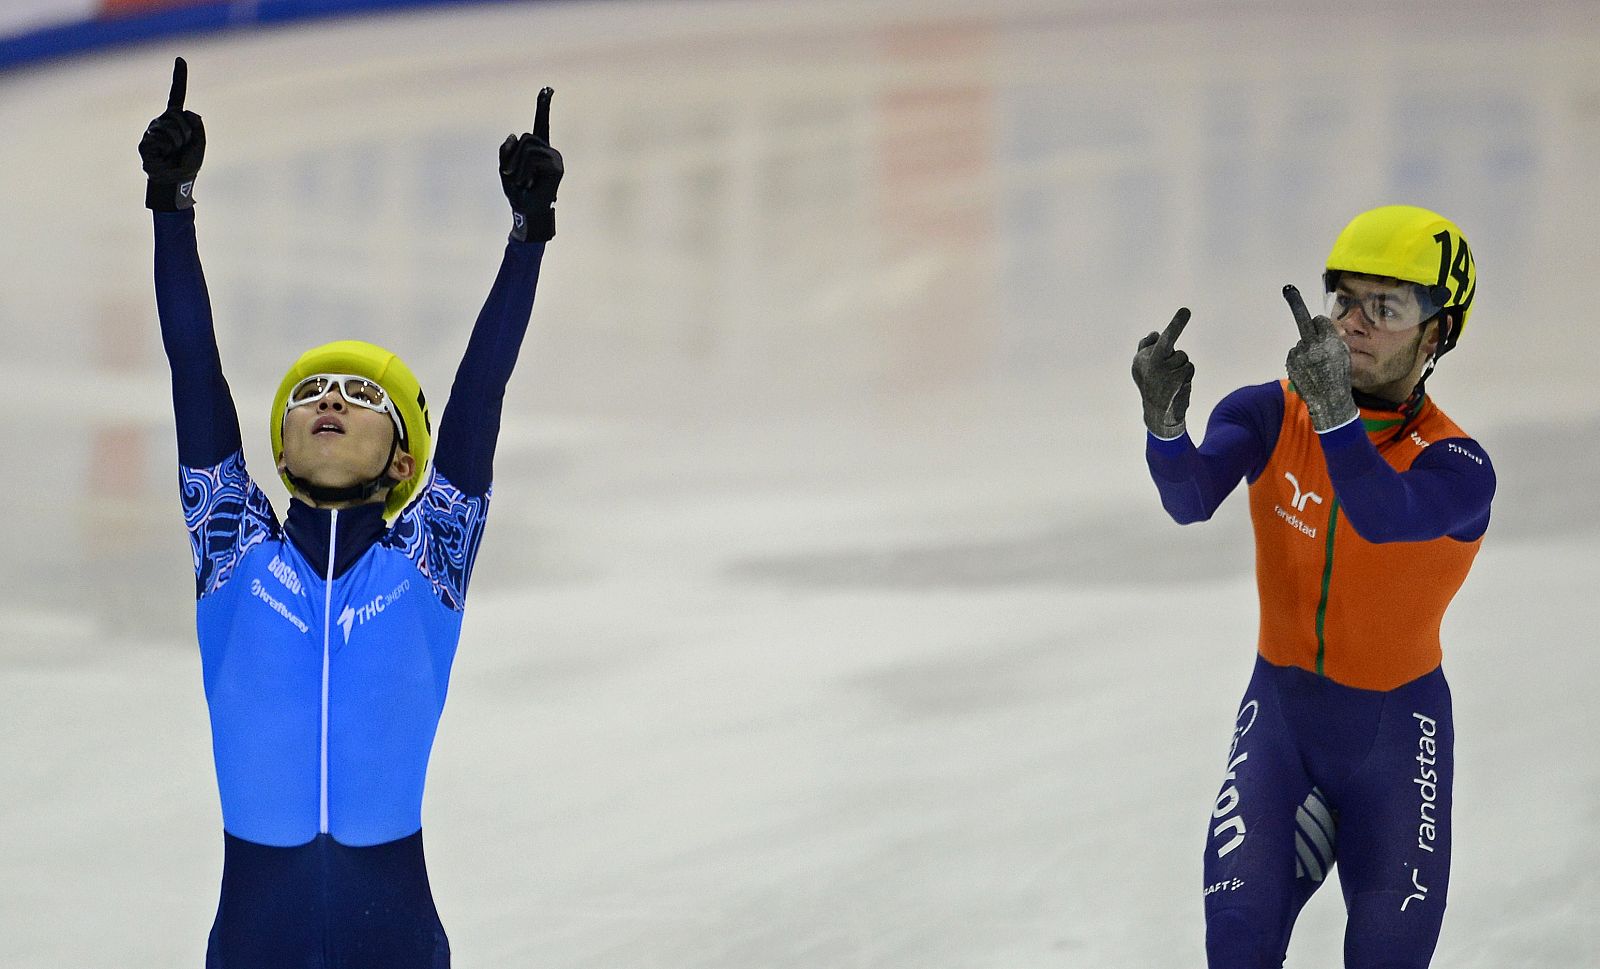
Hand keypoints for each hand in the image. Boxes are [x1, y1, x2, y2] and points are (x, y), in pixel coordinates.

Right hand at [139, 57, 205, 210]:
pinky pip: (160, 138)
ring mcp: (152, 131)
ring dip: (178, 142)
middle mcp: (163, 121)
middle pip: (179, 117)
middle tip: (184, 147)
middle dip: (187, 133)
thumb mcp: (199, 141)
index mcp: (177, 120)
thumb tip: (184, 113)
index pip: (177, 94)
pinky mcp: (145, 142)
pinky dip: (167, 148)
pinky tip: (163, 156)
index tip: (180, 58)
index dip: (179, 77)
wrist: (175, 181)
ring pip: (171, 128)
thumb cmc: (188, 162)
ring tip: (174, 153)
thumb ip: (196, 123)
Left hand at [499, 87, 562, 241]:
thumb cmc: (516, 192)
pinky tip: (528, 183)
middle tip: (512, 175)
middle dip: (513, 155)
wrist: (526, 211)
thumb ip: (506, 150)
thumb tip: (514, 134)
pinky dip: (524, 169)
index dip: (543, 106)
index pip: (541, 123)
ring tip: (520, 181)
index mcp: (536, 149)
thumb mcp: (505, 167)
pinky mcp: (557, 167)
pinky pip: (533, 157)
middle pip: (526, 137)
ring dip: (517, 165)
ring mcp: (554, 158)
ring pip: (528, 146)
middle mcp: (548, 150)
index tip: (548, 88)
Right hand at [1133, 307, 1194, 437]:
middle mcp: (1151, 363)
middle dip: (1177, 326)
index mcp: (1140, 359)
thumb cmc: (1151, 387)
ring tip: (1173, 381)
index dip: (1176, 324)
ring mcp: (1165, 372)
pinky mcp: (1177, 380)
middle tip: (1185, 310)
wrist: (1157, 414)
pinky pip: (1188, 369)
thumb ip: (1145, 349)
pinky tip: (1177, 387)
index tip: (1186, 310)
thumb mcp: (1142, 369)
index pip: (1160, 340)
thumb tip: (1154, 332)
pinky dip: (1186, 376)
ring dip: (1182, 368)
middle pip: (1173, 346)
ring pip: (1183, 359)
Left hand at [1283, 285, 1357, 430]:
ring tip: (1315, 366)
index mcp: (1331, 341)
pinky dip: (1300, 358)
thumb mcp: (1343, 355)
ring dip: (1307, 349)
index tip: (1308, 307)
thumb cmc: (1339, 377)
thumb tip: (1321, 326)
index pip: (1320, 321)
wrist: (1329, 401)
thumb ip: (1333, 339)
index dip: (1320, 324)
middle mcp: (1315, 344)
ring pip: (1302, 342)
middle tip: (1289, 290)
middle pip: (1304, 320)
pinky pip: (1295, 353)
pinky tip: (1308, 370)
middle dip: (1296, 303)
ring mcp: (1301, 353)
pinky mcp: (1292, 361)